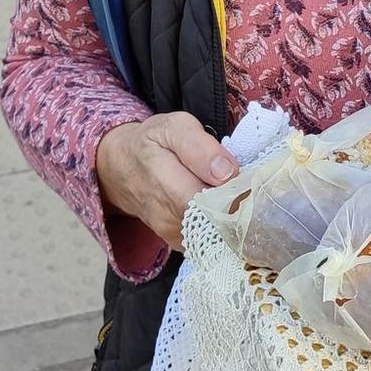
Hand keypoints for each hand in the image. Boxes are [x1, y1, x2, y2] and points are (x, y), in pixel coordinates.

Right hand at [95, 112, 237, 250]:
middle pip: (216, 218)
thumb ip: (200, 147)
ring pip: (215, 231)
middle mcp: (166, 213)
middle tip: (248, 186)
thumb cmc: (152, 143)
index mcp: (163, 178)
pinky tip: (222, 206)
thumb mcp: (174, 128)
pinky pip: (209, 239)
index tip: (250, 180)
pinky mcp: (178, 243)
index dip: (236, 192)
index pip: (207, 199)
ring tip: (234, 193)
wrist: (121, 170)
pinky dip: (221, 224)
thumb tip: (227, 173)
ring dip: (231, 214)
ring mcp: (171, 233)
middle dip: (238, 204)